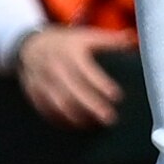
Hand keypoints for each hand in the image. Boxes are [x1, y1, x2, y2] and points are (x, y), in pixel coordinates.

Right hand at [11, 24, 132, 129]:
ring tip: (94, 126)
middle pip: (74, 91)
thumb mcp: (87, 37)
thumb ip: (110, 41)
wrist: (31, 45)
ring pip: (59, 103)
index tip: (117, 97)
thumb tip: (132, 38)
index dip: (102, 85)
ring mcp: (42, 81)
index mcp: (70, 53)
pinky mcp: (34, 92)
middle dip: (92, 106)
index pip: (87, 71)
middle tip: (110, 119)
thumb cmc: (66, 43)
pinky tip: (74, 126)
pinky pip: (45, 109)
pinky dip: (59, 119)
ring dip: (76, 117)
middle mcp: (55, 67)